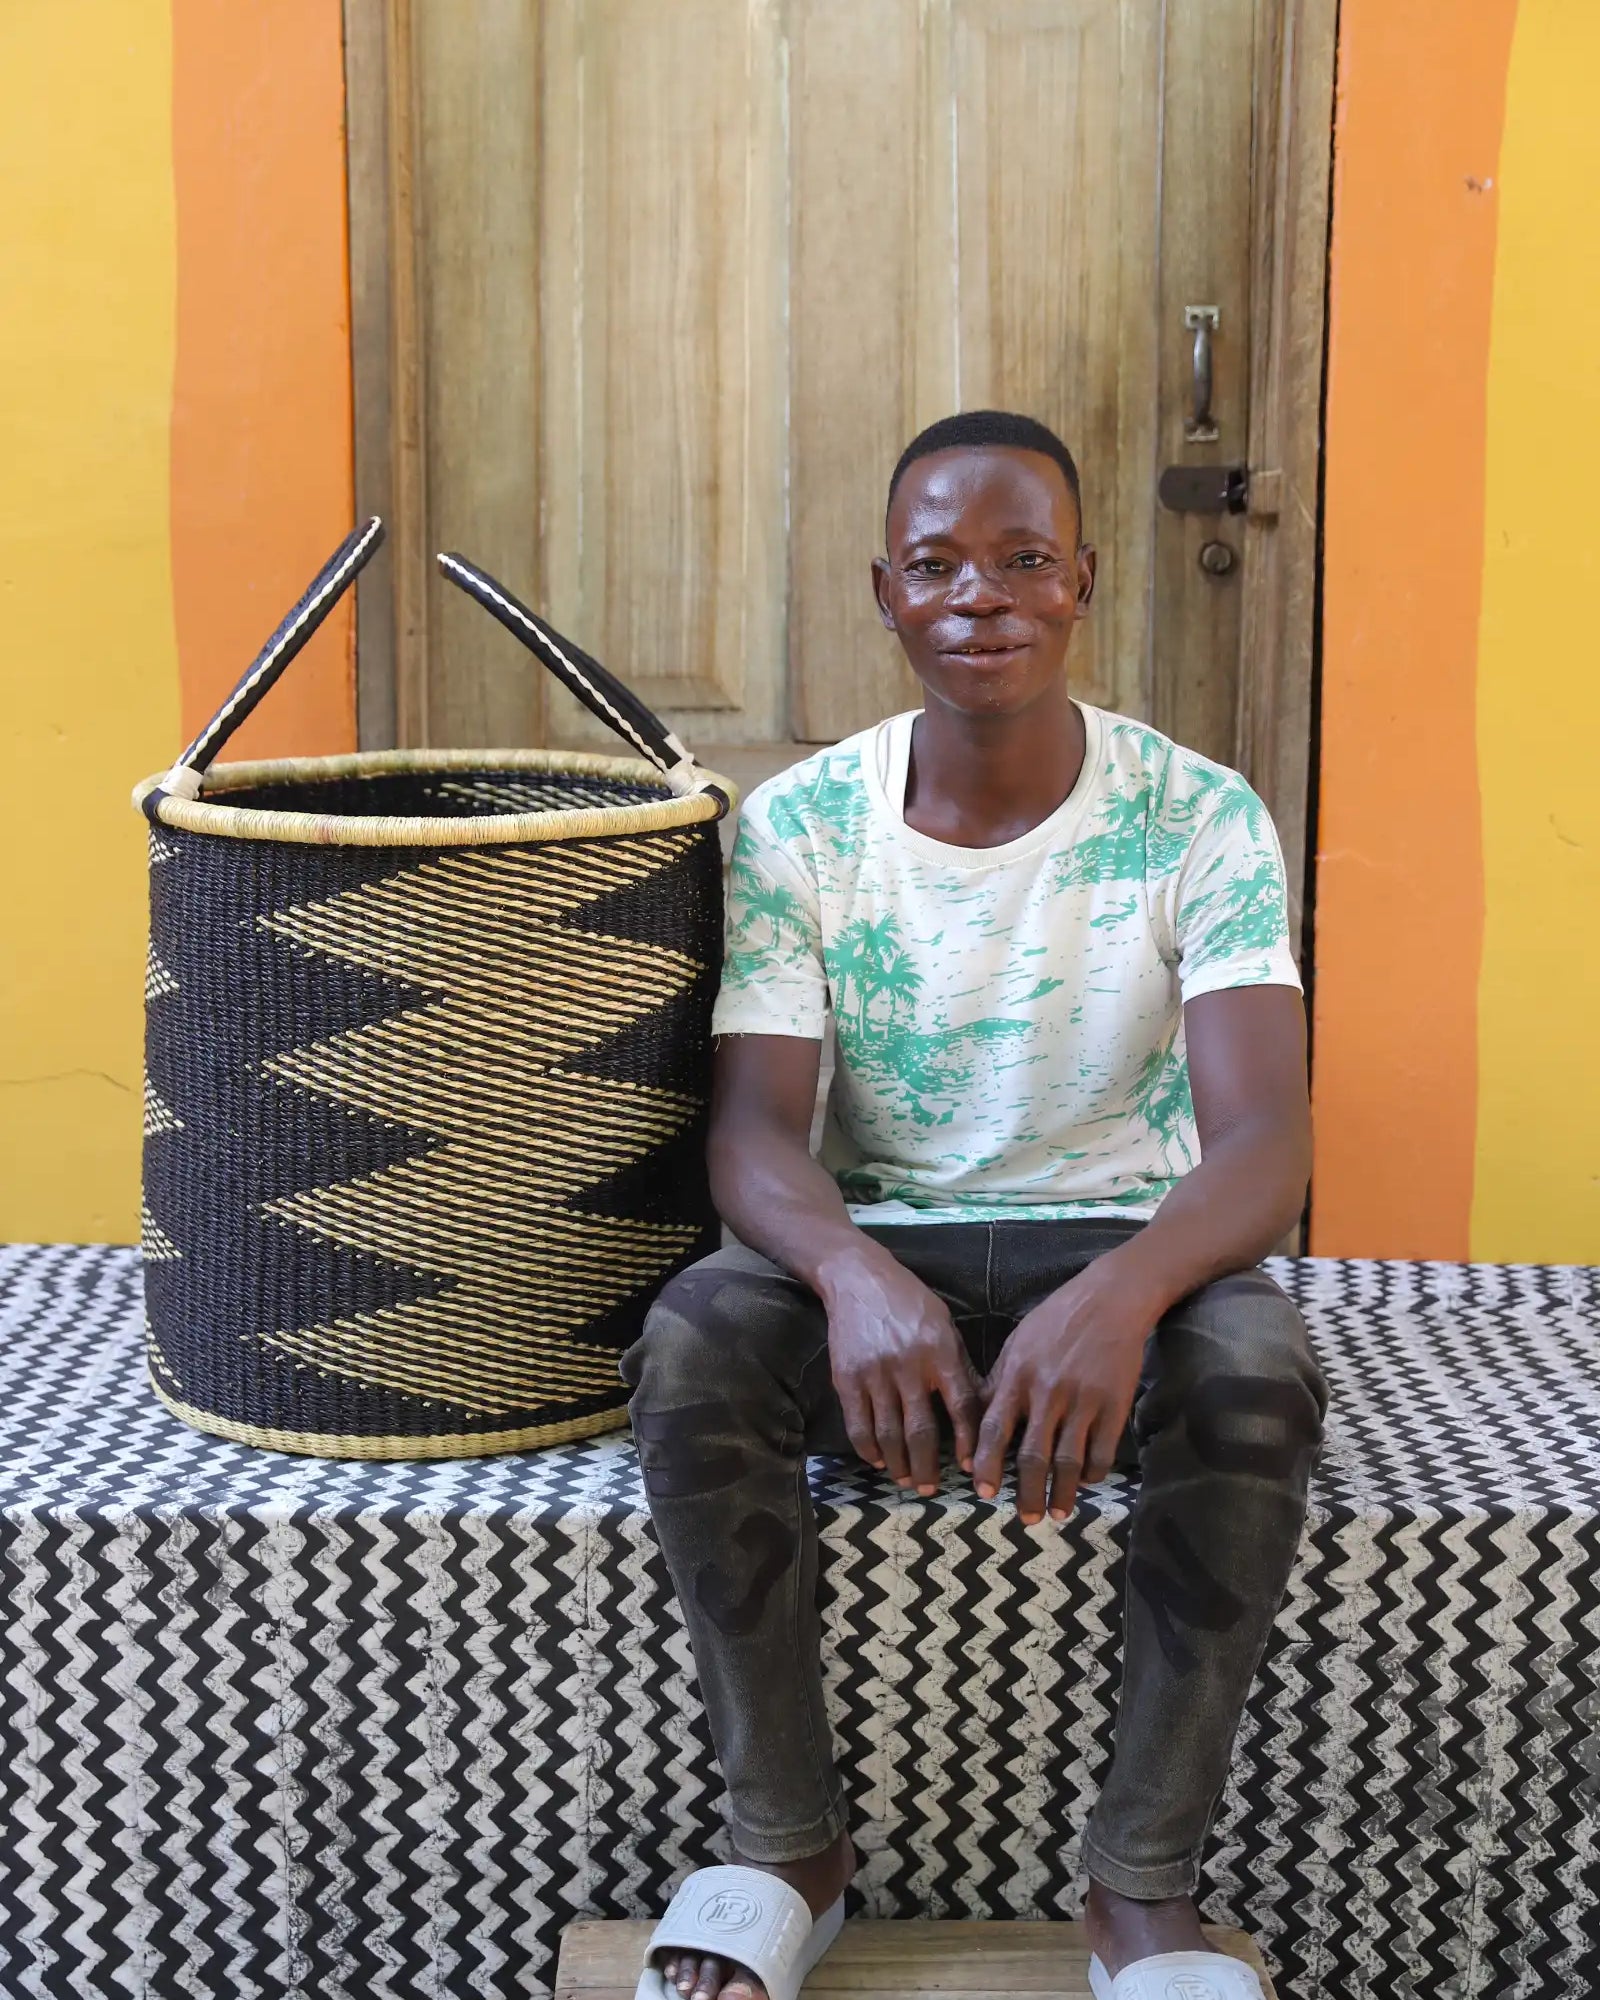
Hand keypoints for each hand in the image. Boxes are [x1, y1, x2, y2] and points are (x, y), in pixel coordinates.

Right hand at [821, 1249, 981, 1494]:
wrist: (858, 1278)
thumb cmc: (910, 1302)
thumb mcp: (945, 1327)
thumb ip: (959, 1368)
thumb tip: (978, 1414)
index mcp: (940, 1351)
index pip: (961, 1406)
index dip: (968, 1442)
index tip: (972, 1468)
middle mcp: (908, 1365)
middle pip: (921, 1430)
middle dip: (927, 1467)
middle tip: (931, 1489)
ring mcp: (874, 1373)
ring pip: (888, 1434)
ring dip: (898, 1464)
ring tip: (906, 1480)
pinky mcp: (846, 1377)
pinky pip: (858, 1424)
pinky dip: (867, 1448)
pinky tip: (877, 1460)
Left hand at [972, 1257, 1154, 1523]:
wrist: (1110, 1299)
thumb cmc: (1057, 1319)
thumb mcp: (1018, 1343)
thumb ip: (998, 1382)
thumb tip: (979, 1421)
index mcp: (1018, 1376)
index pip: (995, 1429)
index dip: (987, 1464)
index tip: (982, 1491)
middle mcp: (1048, 1393)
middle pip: (1032, 1456)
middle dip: (1026, 1493)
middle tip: (1024, 1519)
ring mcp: (1083, 1402)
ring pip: (1068, 1461)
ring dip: (1061, 1493)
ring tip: (1056, 1512)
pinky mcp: (1114, 1406)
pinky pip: (1102, 1451)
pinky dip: (1093, 1473)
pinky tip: (1086, 1481)